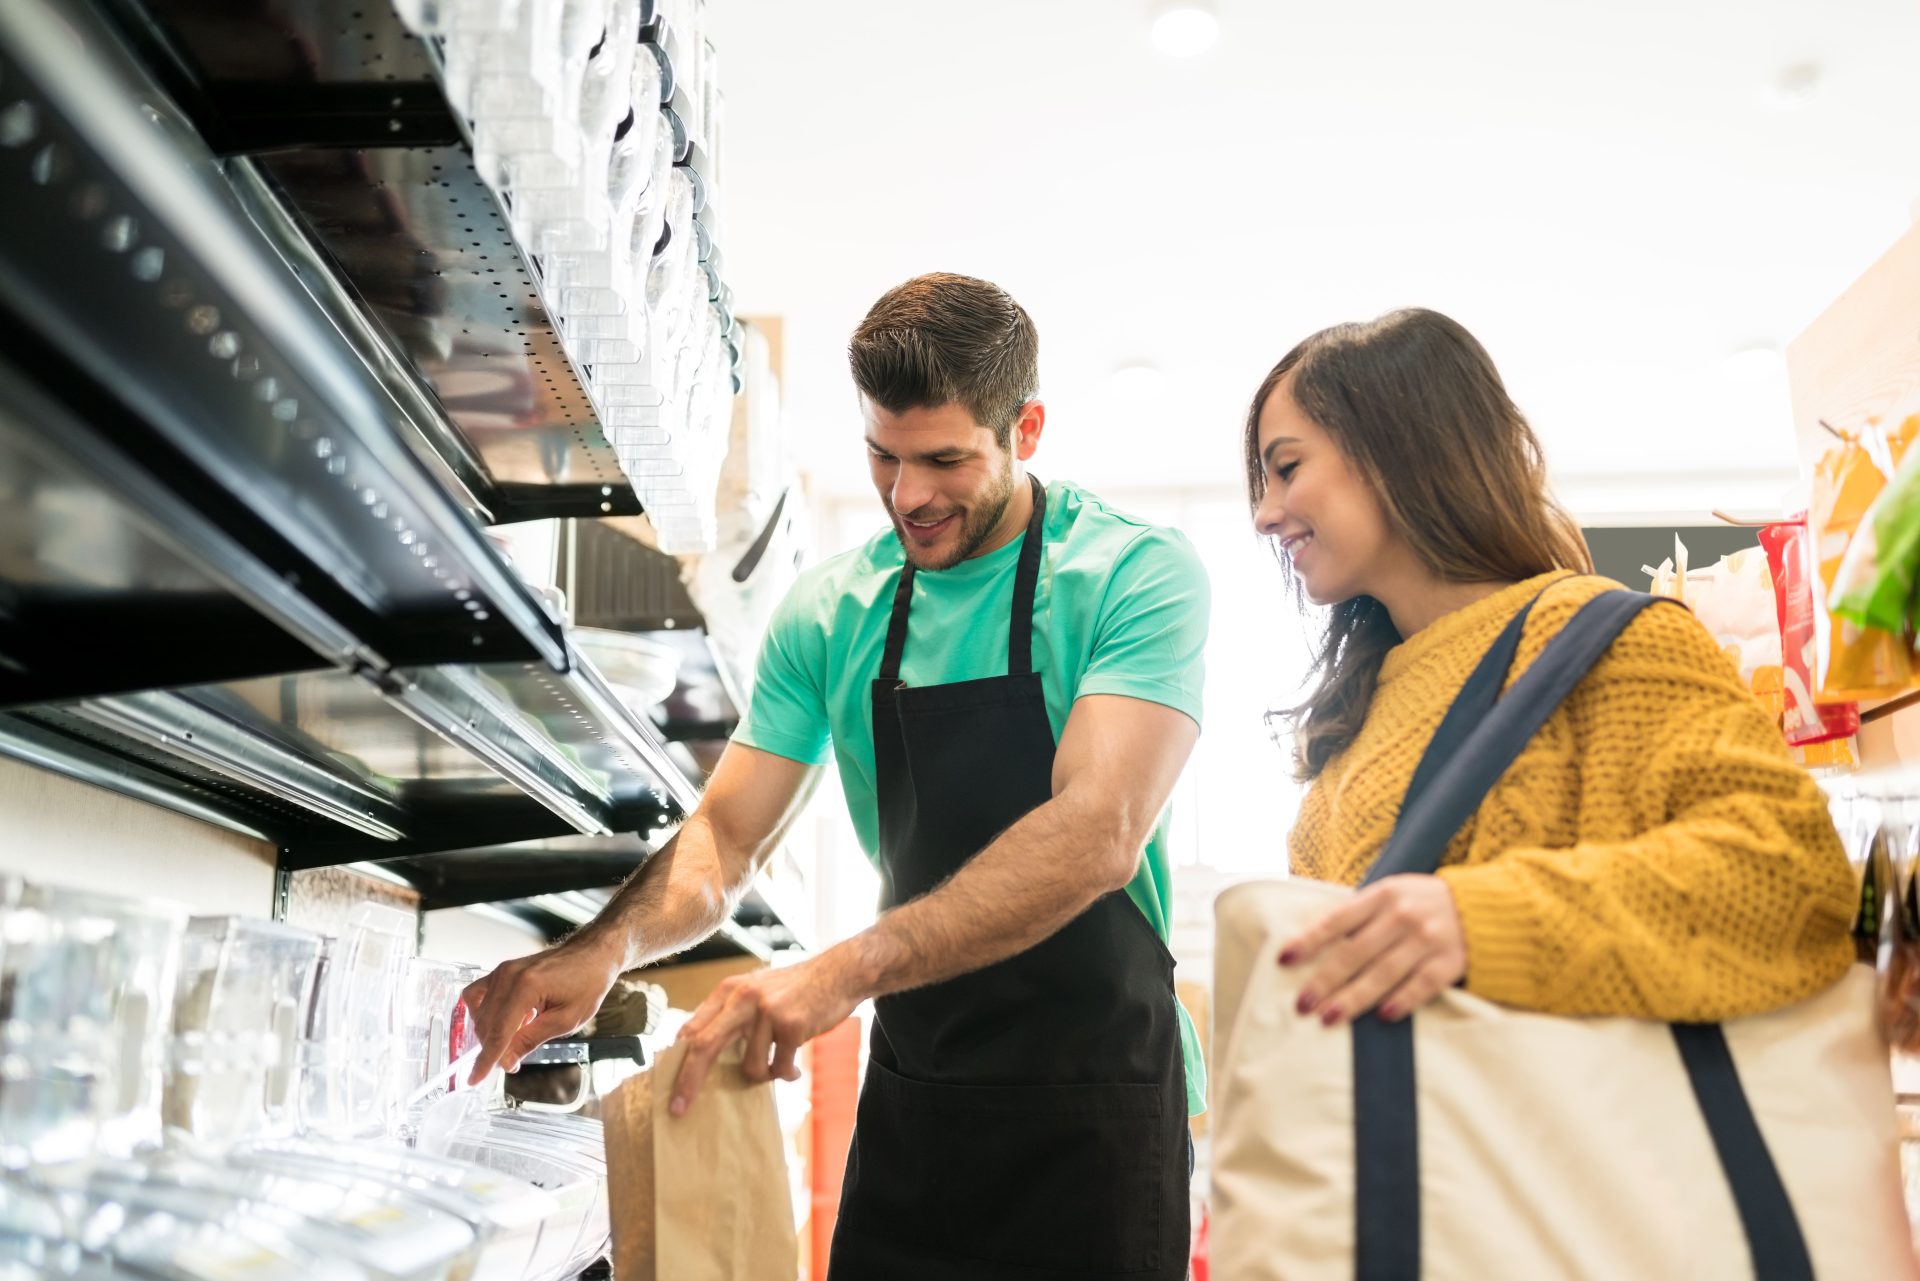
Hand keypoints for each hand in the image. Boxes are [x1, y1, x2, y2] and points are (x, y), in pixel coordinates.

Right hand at [459, 934, 624, 1084]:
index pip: (498, 1032)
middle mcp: (508, 976)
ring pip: (480, 1013)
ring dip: (491, 1033)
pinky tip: (502, 1022)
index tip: (475, 1079)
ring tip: (518, 1035)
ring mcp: (503, 970)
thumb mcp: (565, 1020)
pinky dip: (483, 1014)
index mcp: (526, 987)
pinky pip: (477, 995)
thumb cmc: (587, 983)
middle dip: (494, 1049)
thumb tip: (506, 1061)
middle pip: (486, 1025)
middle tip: (513, 1061)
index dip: (486, 1060)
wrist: (592, 956)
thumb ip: (531, 1040)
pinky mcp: (502, 970)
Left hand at [669, 949, 864, 1115]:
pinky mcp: (791, 1025)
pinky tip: (795, 1069)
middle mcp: (743, 997)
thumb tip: (696, 1047)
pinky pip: (780, 1068)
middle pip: (704, 1046)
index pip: (694, 1029)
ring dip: (765, 1074)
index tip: (671, 1088)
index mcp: (729, 990)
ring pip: (750, 1067)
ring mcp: (767, 1011)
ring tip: (780, 1065)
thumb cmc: (795, 989)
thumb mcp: (756, 991)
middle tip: (678, 1108)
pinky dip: (787, 1074)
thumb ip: (730, 1015)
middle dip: (689, 1081)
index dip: (678, 1061)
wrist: (839, 973)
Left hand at [1280, 874, 1466, 1025]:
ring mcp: (1428, 939)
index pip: (1337, 920)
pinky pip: (1422, 985)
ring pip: (1384, 973)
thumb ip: (1358, 915)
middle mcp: (1403, 916)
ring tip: (1328, 1017)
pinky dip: (1402, 1000)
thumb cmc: (1422, 904)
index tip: (1284, 960)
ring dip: (1354, 998)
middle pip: (1356, 952)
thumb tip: (1311, 944)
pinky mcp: (1450, 962)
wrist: (1483, 908)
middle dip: (1325, 980)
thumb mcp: (1390, 894)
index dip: (1309, 941)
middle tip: (1302, 1004)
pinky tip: (1382, 1016)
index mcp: (1382, 895)